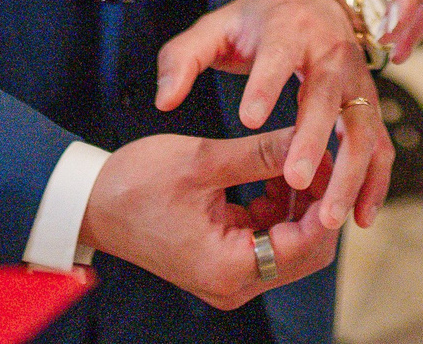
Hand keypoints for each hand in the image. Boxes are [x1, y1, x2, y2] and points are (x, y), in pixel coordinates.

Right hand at [81, 130, 342, 307]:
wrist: (89, 202)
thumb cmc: (136, 183)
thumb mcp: (204, 160)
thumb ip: (261, 154)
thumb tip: (309, 138)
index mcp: (230, 267)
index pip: (307, 244)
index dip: (326, 199)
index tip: (333, 156)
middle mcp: (234, 283)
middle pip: (307, 250)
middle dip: (318, 201)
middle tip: (320, 154)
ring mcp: (229, 275)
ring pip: (292, 243)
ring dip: (300, 201)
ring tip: (296, 154)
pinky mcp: (223, 260)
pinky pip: (269, 237)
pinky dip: (279, 205)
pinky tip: (273, 170)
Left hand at [157, 0, 390, 229]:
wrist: (312, 3)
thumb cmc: (256, 24)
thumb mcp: (214, 28)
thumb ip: (182, 59)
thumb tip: (165, 101)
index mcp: (289, 30)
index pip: (279, 56)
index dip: (266, 85)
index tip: (249, 117)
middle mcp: (331, 53)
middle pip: (326, 97)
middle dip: (314, 140)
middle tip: (295, 181)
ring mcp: (357, 81)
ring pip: (362, 128)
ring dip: (350, 173)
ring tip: (329, 216)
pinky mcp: (370, 105)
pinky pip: (380, 145)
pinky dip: (375, 181)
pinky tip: (360, 219)